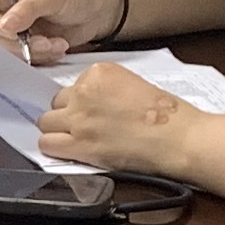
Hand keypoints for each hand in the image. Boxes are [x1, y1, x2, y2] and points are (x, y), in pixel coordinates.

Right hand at [0, 0, 121, 64]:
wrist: (98, 8)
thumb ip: (26, 9)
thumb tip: (3, 26)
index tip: (12, 31)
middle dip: (16, 42)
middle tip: (43, 41)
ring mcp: (10, 27)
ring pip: (4, 50)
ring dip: (31, 51)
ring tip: (56, 44)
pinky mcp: (23, 44)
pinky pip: (20, 58)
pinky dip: (39, 57)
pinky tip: (57, 47)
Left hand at [37, 60, 196, 178]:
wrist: (178, 138)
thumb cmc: (167, 115)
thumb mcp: (133, 85)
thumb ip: (106, 90)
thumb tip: (92, 103)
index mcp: (99, 72)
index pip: (74, 86)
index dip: (82, 102)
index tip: (96, 111)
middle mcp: (84, 91)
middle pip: (57, 102)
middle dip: (68, 115)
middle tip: (86, 127)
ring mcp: (79, 118)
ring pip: (46, 123)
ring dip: (58, 132)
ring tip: (77, 141)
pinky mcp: (79, 144)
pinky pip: (46, 144)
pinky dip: (55, 148)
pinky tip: (70, 151)